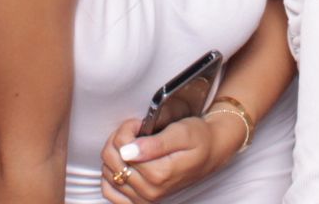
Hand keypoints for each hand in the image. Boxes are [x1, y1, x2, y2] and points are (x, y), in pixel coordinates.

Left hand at [99, 113, 233, 202]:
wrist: (210, 153)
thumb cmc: (198, 139)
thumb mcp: (181, 133)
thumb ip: (155, 143)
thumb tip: (127, 151)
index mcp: (159, 174)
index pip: (122, 149)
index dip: (126, 129)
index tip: (139, 123)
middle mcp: (150, 191)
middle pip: (112, 160)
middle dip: (119, 138)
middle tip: (136, 131)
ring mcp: (144, 198)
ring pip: (108, 172)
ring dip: (114, 153)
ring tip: (132, 144)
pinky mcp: (139, 201)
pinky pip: (109, 192)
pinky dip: (109, 176)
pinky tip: (122, 162)